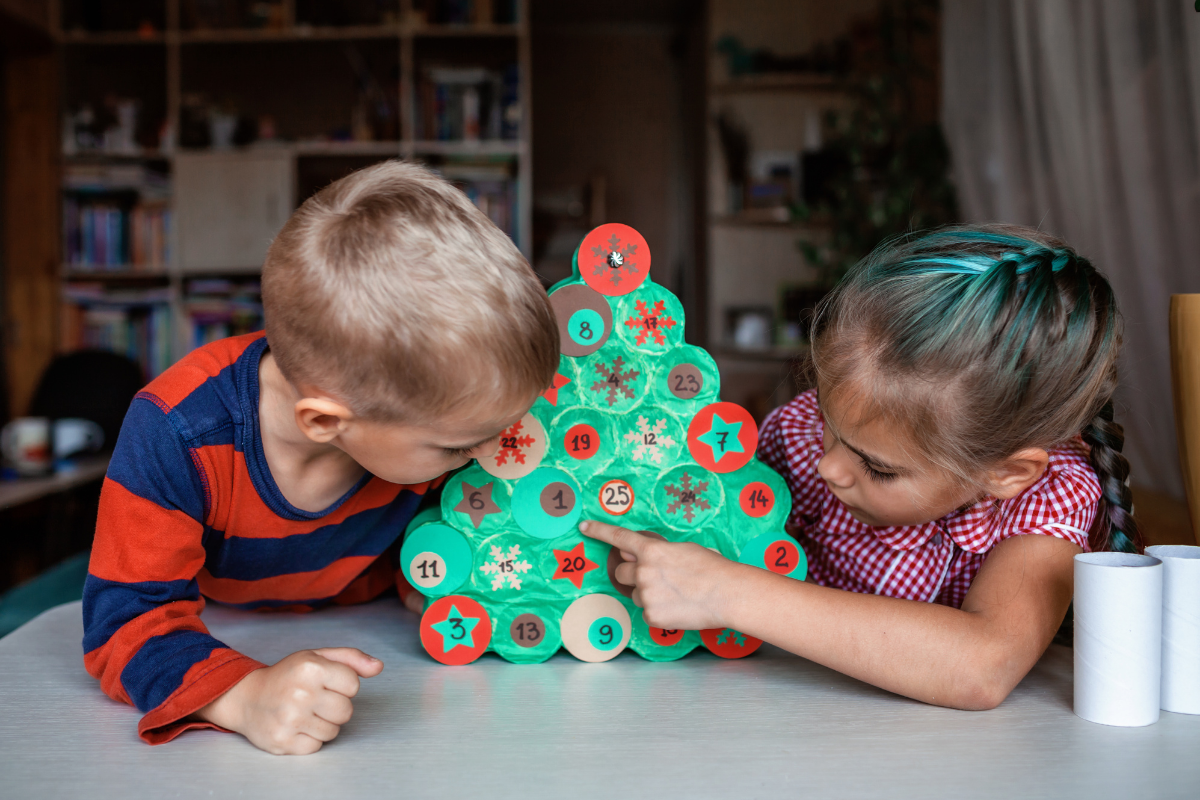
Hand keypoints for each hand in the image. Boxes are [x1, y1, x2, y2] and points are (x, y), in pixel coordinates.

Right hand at [194, 647, 382, 754]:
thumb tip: (378, 667)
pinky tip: (296, 726)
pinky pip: (317, 746)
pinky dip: (310, 739)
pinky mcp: (283, 741)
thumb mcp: (317, 657)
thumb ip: (351, 659)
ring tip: (305, 712)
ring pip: (334, 731)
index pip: (353, 684)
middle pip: (346, 711)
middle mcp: (300, 693)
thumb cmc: (287, 676)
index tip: (325, 682)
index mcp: (311, 667)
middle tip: (315, 700)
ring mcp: (290, 719)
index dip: (343, 685)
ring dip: (323, 724)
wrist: (247, 697)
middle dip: (336, 707)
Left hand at [580, 520, 740, 630]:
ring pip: (636, 594)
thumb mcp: (683, 550)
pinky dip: (659, 611)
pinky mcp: (651, 616)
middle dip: (632, 574)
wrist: (726, 594)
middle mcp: (643, 571)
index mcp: (651, 550)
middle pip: (621, 572)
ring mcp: (645, 595)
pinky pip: (647, 612)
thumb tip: (640, 554)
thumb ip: (658, 552)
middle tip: (654, 577)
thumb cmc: (711, 568)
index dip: (599, 531)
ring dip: (649, 594)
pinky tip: (678, 607)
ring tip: (676, 594)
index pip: (618, 537)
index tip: (584, 526)